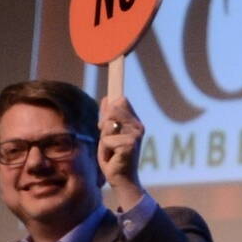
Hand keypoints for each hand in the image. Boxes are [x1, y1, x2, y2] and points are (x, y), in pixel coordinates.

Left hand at [98, 95, 144, 210]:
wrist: (121, 179)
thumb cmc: (114, 158)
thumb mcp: (107, 135)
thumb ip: (107, 118)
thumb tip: (108, 97)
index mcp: (133, 122)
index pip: (122, 100)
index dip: (116, 93)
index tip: (117, 62)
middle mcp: (137, 126)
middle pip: (112, 109)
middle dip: (104, 125)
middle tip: (108, 141)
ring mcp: (135, 135)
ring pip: (107, 126)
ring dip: (103, 140)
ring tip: (110, 150)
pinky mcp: (129, 145)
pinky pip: (106, 140)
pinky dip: (105, 151)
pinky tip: (112, 158)